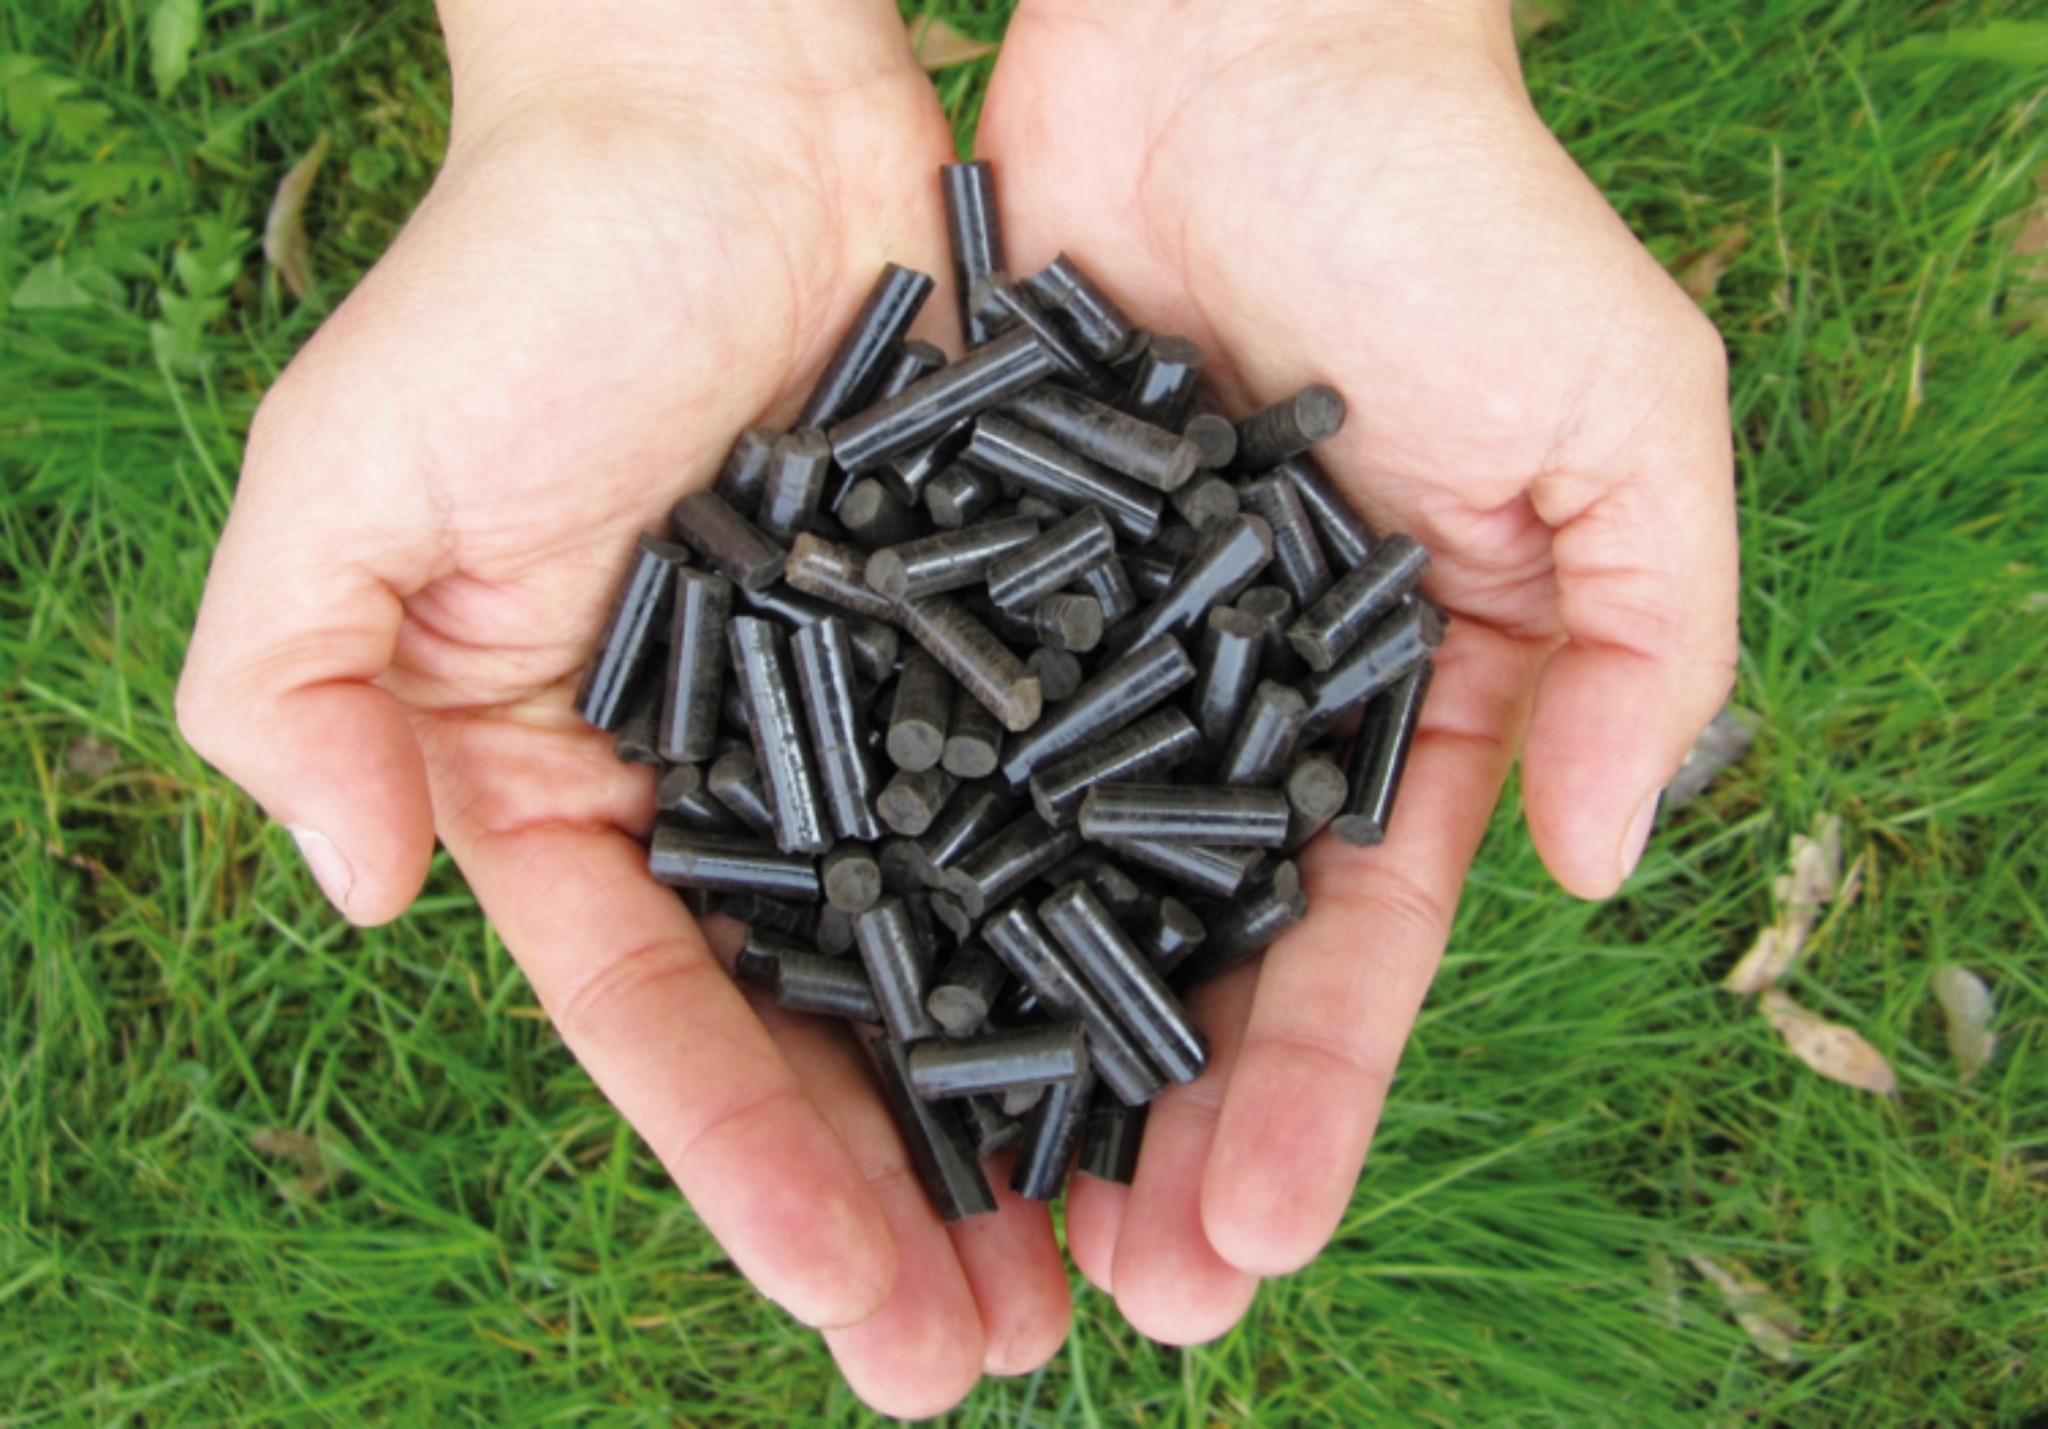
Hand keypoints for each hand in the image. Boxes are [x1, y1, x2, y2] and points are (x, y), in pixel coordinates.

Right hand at [177, 2, 1068, 1413]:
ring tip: (1108, 1280)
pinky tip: (1195, 1063)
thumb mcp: (344, 482)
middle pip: (826, 1035)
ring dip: (1029, 1123)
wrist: (718, 108)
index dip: (747, 1169)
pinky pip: (1072, 811)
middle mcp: (738, 789)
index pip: (660, 1022)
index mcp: (575, 787)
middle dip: (899, 1207)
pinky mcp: (1004, 651)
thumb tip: (358, 895)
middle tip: (993, 1366)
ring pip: (966, 958)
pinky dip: (1124, 937)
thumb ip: (298, 689)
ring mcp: (881, 729)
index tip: (846, 1302)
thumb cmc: (520, 279)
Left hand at [978, 0, 1736, 1338]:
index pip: (1349, 948)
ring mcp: (1090, 655)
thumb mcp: (1627, 423)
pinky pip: (920, 750)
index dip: (1307, 1099)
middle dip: (1158, 1132)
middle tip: (1107, 1305)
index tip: (1251, 1240)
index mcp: (1394, 705)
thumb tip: (1614, 867)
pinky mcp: (965, 581)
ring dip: (1009, 1058)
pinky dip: (889, 878)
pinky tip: (842, 1019)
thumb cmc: (1458, 219)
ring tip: (969, 1226)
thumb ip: (1657, 644)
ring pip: (1036, 891)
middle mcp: (1229, 712)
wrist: (1250, 43)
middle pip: (1184, 961)